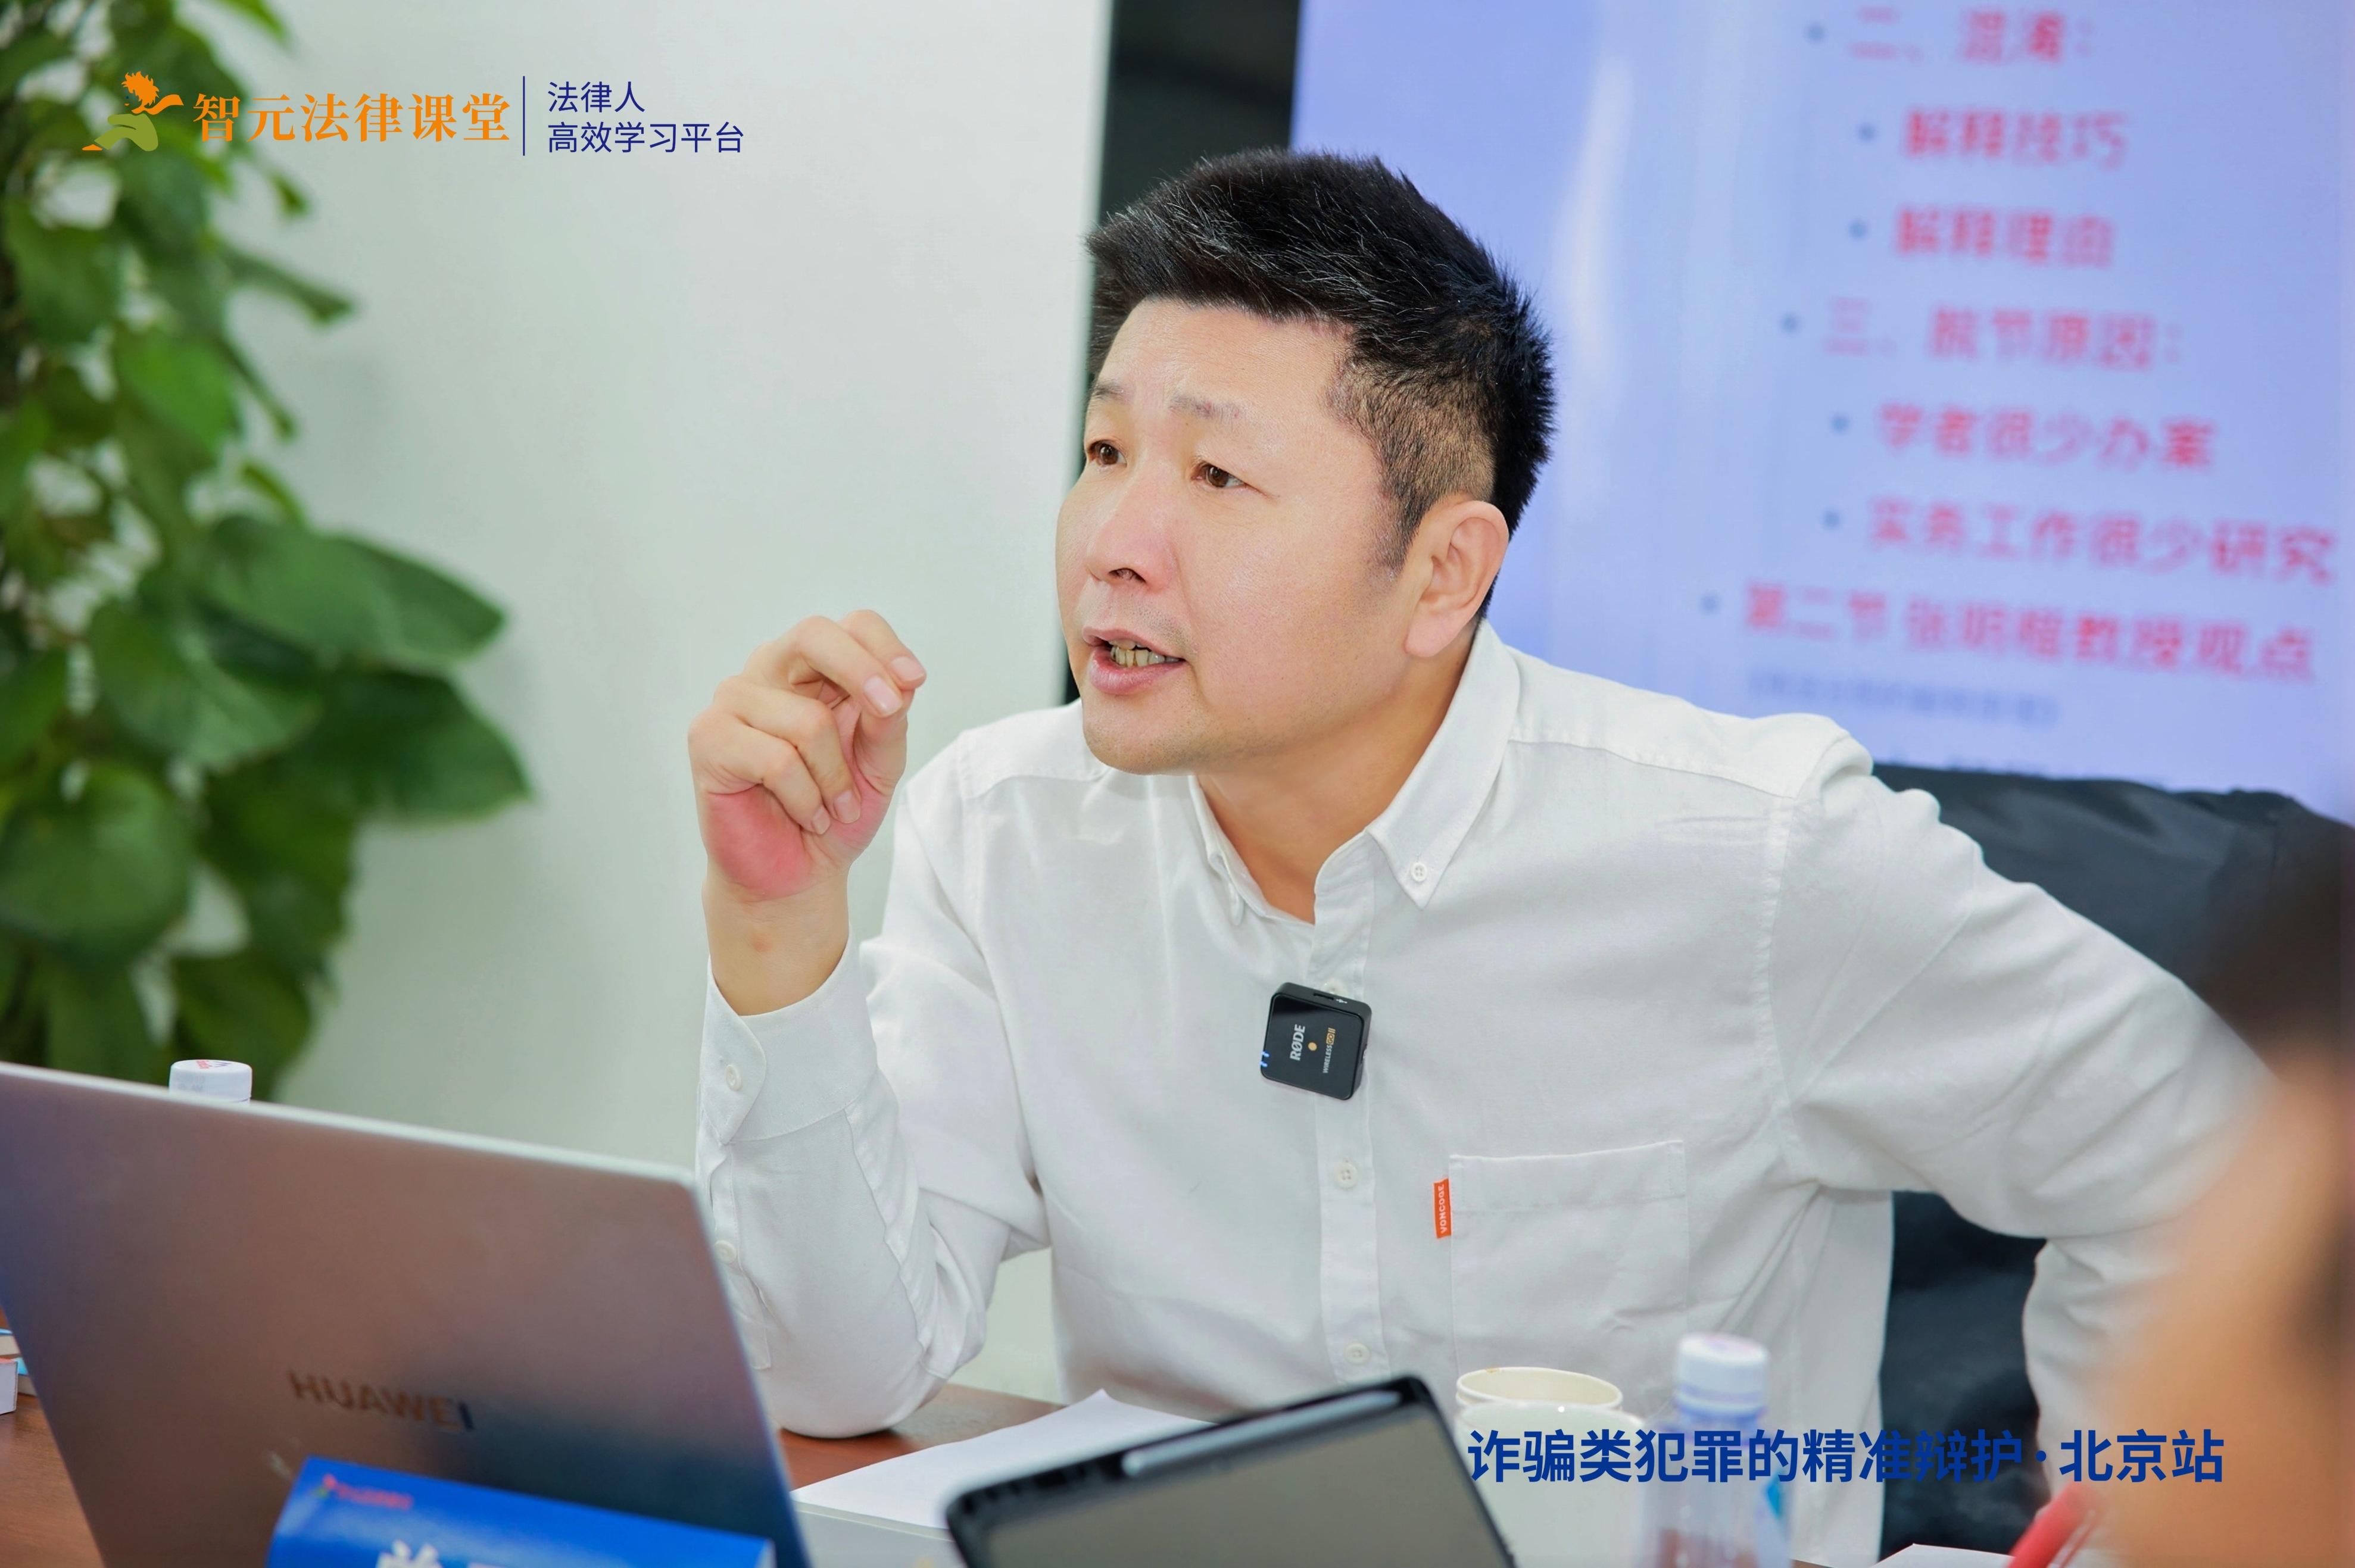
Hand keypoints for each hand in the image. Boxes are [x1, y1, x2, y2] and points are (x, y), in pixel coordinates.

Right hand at [690, 611, 926, 907]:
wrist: (797, 875)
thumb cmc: (836, 812)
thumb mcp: (880, 765)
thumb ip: (888, 721)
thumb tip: (899, 682)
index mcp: (816, 668)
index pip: (852, 626)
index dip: (885, 646)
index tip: (914, 680)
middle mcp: (771, 671)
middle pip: (814, 636)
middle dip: (862, 672)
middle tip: (889, 710)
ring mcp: (734, 700)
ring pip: (806, 719)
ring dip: (835, 777)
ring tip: (834, 807)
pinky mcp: (708, 737)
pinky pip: (776, 760)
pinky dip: (806, 798)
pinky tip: (807, 815)